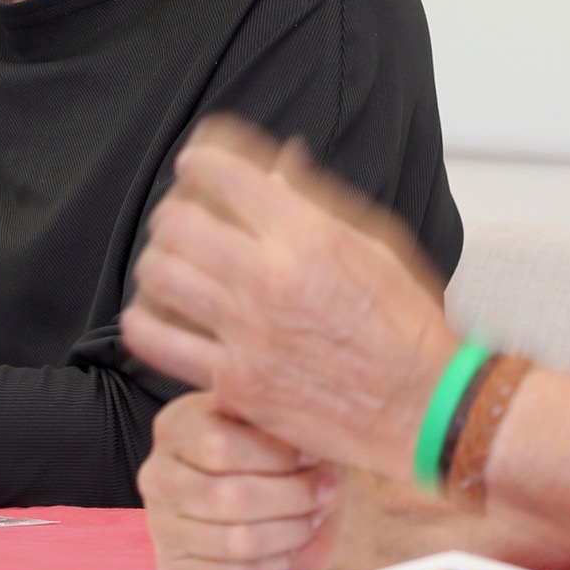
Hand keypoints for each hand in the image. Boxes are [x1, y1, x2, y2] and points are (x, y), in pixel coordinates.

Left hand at [122, 117, 462, 480]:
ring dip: (158, 260)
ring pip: (161, 274)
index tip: (195, 165)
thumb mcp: (375, 245)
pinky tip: (154, 314)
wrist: (424, 408)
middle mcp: (272, 280)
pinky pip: (159, 342)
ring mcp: (248, 334)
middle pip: (179, 221)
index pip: (226, 175)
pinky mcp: (235, 382)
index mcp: (310, 237)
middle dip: (174, 210)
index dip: (201, 161)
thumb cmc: (406, 328)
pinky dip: (145, 321)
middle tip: (179, 216)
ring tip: (168, 263)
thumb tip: (275, 167)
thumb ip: (316, 203)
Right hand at [140, 391, 342, 569]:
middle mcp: (157, 476)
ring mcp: (161, 525)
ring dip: (290, 532)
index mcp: (174, 428)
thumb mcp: (259, 418)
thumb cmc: (258, 446)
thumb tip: (309, 440)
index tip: (313, 455)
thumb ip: (275, 421)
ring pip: (237, 541)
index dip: (275, 455)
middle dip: (293, 496)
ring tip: (315, 516)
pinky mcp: (175, 566)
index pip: (219, 446)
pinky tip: (291, 543)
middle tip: (326, 490)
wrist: (239, 486)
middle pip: (231, 498)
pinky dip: (274, 563)